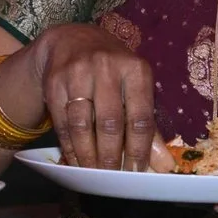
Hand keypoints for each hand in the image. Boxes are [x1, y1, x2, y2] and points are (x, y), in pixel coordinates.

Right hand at [16, 24, 159, 170]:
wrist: (71, 40)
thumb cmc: (113, 70)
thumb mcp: (135, 88)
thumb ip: (148, 126)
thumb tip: (163, 165)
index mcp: (135, 69)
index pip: (140, 117)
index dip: (138, 149)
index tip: (135, 172)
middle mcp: (107, 67)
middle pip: (110, 123)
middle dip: (111, 156)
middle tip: (112, 178)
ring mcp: (78, 73)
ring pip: (82, 125)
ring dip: (88, 155)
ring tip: (93, 173)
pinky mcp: (54, 83)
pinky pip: (63, 122)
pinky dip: (70, 146)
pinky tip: (76, 160)